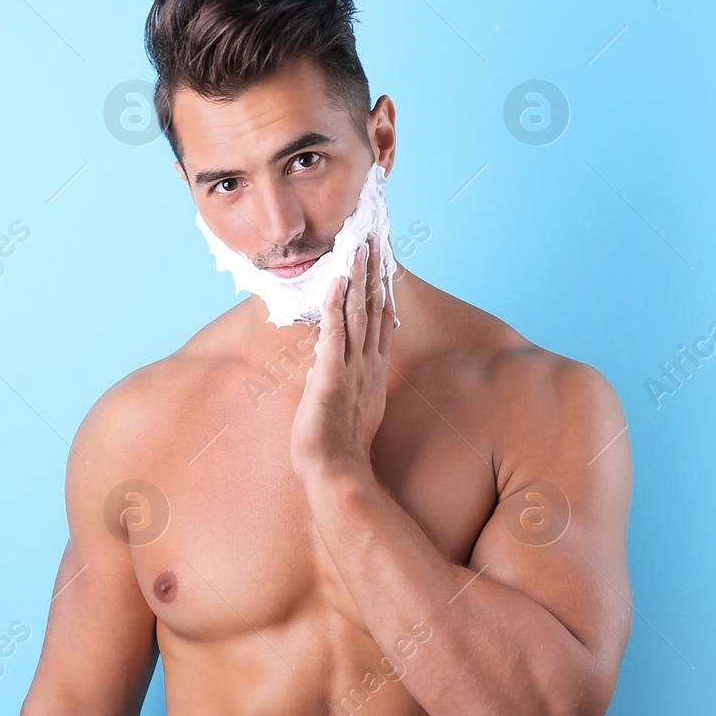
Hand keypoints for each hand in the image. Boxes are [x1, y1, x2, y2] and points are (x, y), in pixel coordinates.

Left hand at [290, 232, 395, 486]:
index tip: (382, 264)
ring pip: (359, 313)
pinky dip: (337, 304)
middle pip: (375, 309)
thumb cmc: (340, 453)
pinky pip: (336, 332)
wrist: (338, 476)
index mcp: (374, 375)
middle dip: (375, 272)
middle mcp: (369, 366)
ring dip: (359, 277)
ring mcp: (353, 369)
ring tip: (360, 246)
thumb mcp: (350, 414)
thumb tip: (334, 372)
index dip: (382, 290)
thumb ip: (348, 388)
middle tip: (375, 239)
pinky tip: (338, 281)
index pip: (381, 322)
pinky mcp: (332, 375)